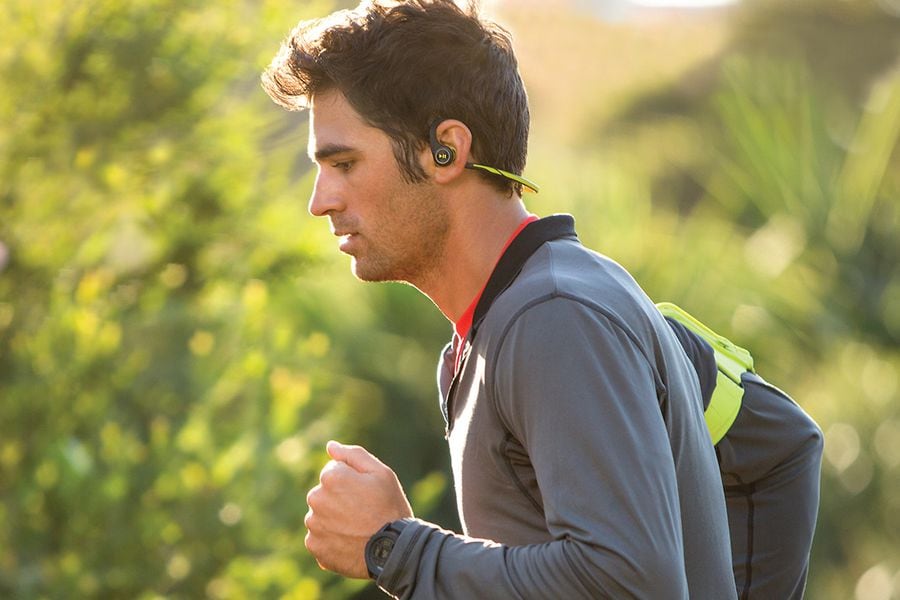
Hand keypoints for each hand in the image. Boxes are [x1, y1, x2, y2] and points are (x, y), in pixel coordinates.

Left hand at [305, 440, 413, 577]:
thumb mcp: (381, 473)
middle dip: (339, 498)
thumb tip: (331, 446)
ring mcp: (314, 524)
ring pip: (320, 515)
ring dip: (333, 519)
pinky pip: (318, 537)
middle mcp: (316, 499)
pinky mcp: (314, 546)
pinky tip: (349, 541)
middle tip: (362, 512)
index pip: (333, 471)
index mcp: (332, 477)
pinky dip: (330, 539)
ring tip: (356, 528)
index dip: (351, 481)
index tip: (365, 494)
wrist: (394, 550)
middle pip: (324, 493)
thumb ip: (353, 455)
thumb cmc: (390, 508)